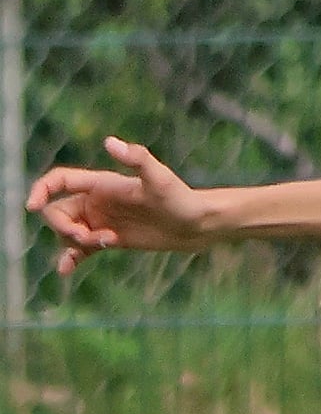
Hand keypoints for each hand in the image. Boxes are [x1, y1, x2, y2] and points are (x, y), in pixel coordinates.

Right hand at [26, 137, 211, 275]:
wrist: (197, 224)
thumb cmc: (180, 197)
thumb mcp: (159, 178)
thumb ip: (136, 158)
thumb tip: (110, 142)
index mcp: (101, 184)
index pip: (59, 181)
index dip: (42, 189)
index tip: (32, 206)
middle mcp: (97, 201)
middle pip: (59, 211)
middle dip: (64, 226)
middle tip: (88, 238)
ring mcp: (103, 221)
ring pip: (70, 232)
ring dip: (77, 243)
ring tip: (109, 243)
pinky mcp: (113, 240)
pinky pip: (84, 250)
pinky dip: (72, 258)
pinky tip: (65, 271)